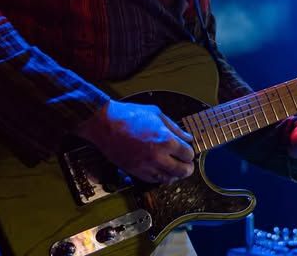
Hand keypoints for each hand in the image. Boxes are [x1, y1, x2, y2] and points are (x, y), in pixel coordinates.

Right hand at [76, 100, 194, 183]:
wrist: (106, 124)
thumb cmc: (130, 115)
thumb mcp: (156, 114)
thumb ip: (174, 128)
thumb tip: (187, 137)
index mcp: (166, 140)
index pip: (188, 154)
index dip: (190, 152)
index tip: (188, 150)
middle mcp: (158, 156)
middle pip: (182, 171)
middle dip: (187, 167)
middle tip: (187, 164)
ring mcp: (147, 166)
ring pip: (169, 179)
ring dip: (175, 175)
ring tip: (176, 169)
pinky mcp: (136, 172)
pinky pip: (154, 181)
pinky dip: (161, 178)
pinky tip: (162, 172)